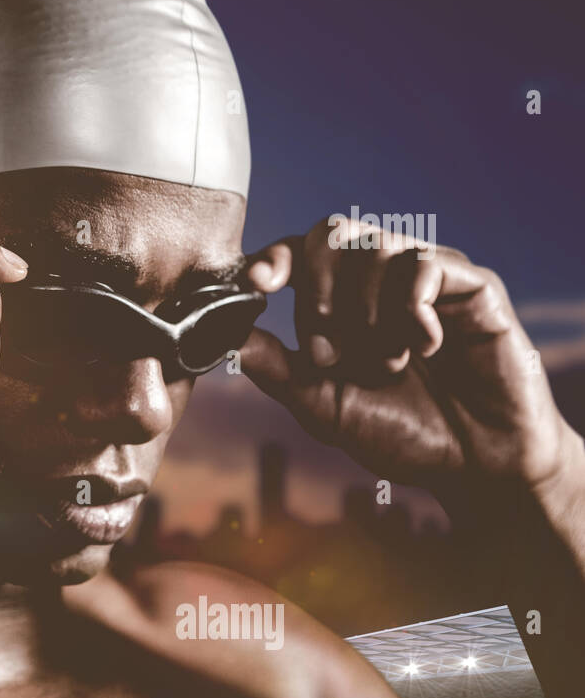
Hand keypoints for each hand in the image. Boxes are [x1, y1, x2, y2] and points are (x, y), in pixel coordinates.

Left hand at [239, 217, 576, 500]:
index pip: (299, 251)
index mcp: (343, 300)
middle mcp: (383, 279)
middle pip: (330, 234)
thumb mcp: (324, 405)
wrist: (474, 464)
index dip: (274, 257)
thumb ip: (277, 369)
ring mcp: (428, 278)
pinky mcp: (473, 287)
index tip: (257, 282)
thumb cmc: (401, 432)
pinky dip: (410, 309)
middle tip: (329, 352)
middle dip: (317, 293)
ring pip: (375, 248)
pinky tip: (420, 348)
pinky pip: (425, 265)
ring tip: (385, 363)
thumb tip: (223, 336)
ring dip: (367, 313)